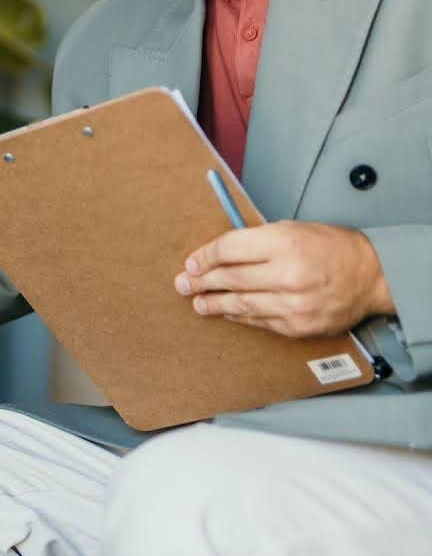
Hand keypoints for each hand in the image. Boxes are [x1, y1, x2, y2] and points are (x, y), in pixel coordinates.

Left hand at [174, 220, 394, 337]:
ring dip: (214, 303)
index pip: (229, 249)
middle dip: (201, 281)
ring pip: (240, 304)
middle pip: (230, 278)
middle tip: (182, 284)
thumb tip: (217, 254)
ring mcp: (292, 304)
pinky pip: (259, 321)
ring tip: (197, 302)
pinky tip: (226, 312)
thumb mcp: (293, 229)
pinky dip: (239, 316)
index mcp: (284, 243)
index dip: (204, 257)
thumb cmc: (331, 248)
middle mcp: (287, 274)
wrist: (372, 276)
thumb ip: (256, 240)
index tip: (191, 263)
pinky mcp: (298, 326)